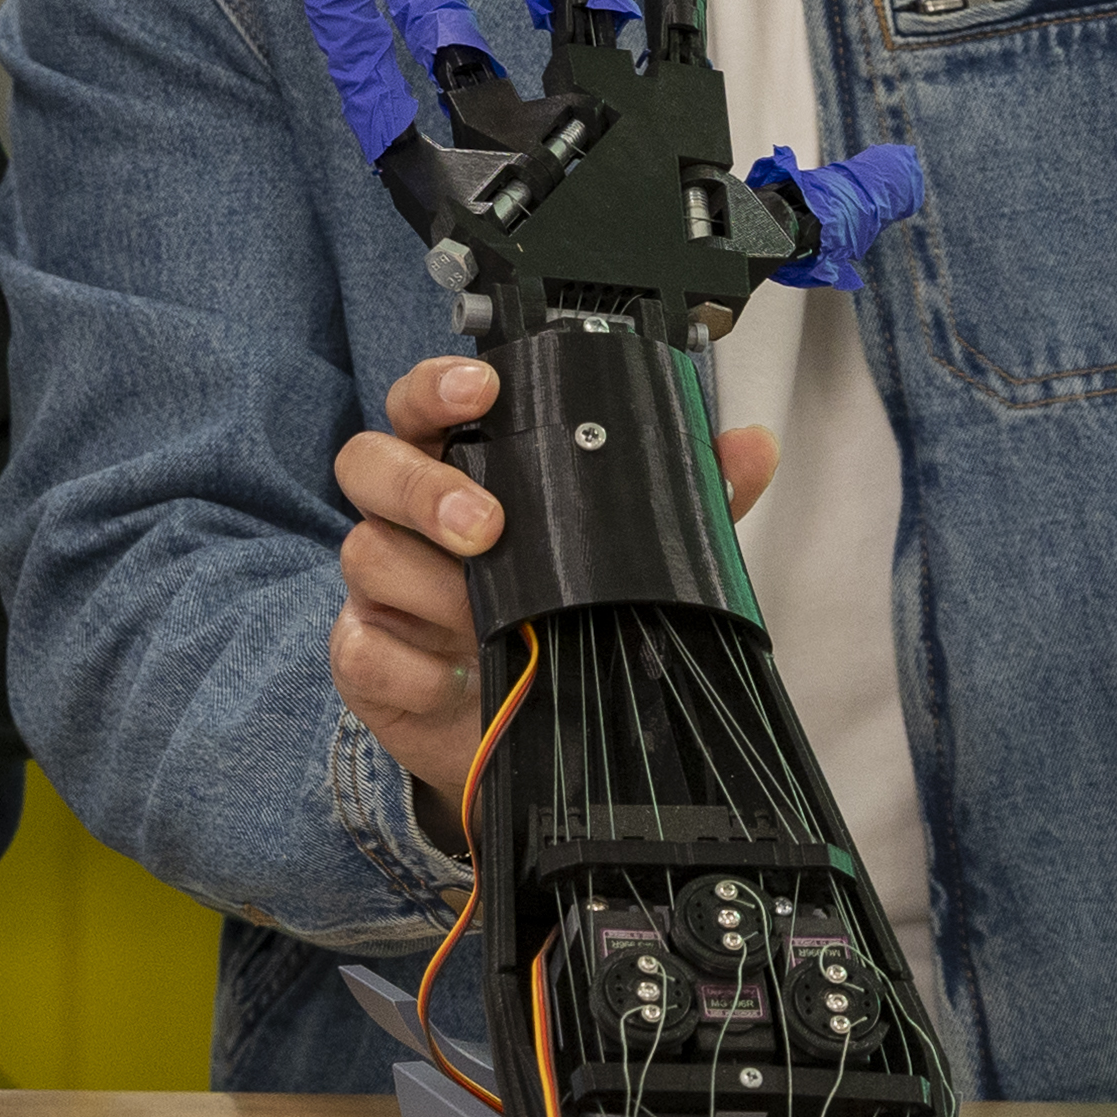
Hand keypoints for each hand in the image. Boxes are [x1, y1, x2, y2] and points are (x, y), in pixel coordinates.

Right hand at [330, 355, 775, 815]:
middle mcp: (406, 516)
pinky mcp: (364, 655)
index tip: (482, 388)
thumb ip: (681, 498)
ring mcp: (377, 586)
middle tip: (486, 526)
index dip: (438, 386)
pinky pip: (365, 646)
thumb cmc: (563, 618)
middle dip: (423, 486)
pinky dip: (417, 662)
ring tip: (487, 616)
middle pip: (368, 462)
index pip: (423, 404)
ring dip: (431, 583)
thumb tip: (752, 446)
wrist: (522, 730)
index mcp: (459, 467)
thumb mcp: (628, 555)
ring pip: (367, 551)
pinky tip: (458, 672)